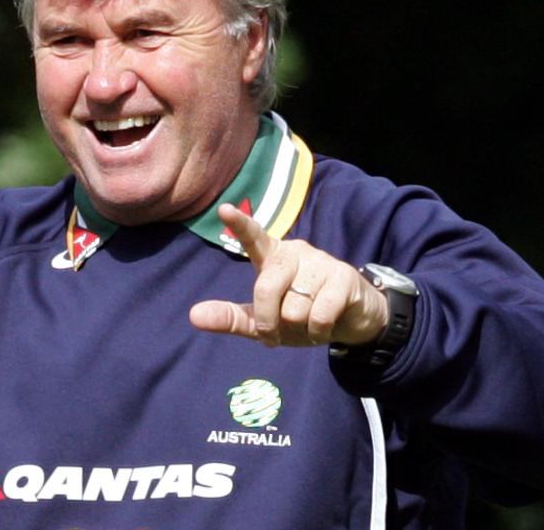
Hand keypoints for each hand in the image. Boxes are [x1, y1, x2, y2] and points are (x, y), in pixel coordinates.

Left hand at [188, 203, 387, 346]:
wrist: (350, 321)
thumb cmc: (300, 316)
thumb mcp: (263, 322)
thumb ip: (230, 318)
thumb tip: (193, 315)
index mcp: (272, 258)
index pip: (254, 238)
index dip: (240, 224)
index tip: (224, 209)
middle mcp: (294, 252)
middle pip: (266, 288)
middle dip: (268, 322)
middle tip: (276, 334)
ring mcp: (320, 262)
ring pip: (294, 309)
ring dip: (299, 329)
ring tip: (309, 322)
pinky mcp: (343, 277)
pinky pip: (319, 315)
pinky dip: (317, 332)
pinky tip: (325, 327)